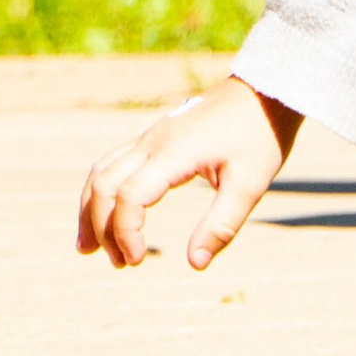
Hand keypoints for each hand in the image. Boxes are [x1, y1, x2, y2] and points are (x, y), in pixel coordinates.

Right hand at [79, 77, 300, 272]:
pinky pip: (112, 163)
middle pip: (103, 186)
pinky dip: (101, 191)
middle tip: (123, 264)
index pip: (129, 196)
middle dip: (102, 228)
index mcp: (174, 152)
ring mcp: (150, 136)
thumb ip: (221, 225)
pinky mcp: (154, 137)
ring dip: (91, 211)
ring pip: (100, 173)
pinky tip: (105, 213)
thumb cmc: (260, 135)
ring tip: (90, 249)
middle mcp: (152, 142)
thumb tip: (194, 265)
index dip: (125, 232)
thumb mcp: (250, 184)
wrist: (265, 90)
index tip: (138, 260)